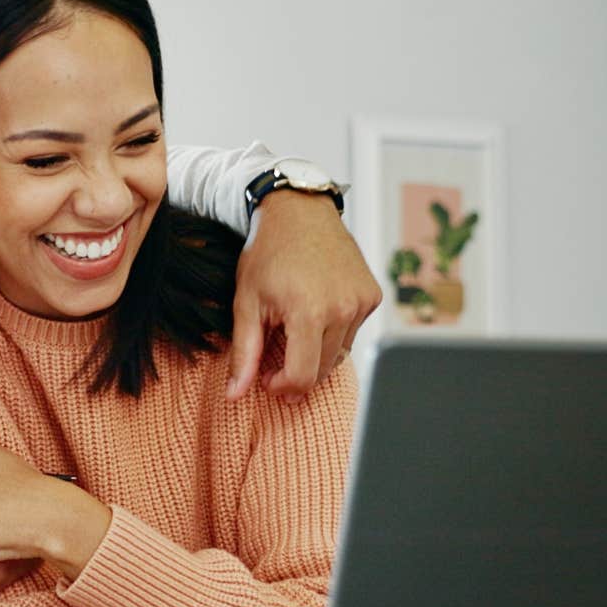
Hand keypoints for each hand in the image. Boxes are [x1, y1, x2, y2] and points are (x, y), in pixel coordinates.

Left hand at [227, 191, 382, 398]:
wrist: (298, 211)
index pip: (303, 377)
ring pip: (340, 353)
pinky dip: (334, 331)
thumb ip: (244, 353)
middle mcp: (343, 308)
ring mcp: (362, 301)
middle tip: (276, 357)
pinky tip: (316, 309)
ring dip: (316, 351)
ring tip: (294, 326)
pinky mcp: (372, 295)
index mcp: (309, 312)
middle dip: (297, 372)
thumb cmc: (267, 254)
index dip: (282, 387)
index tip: (267, 378)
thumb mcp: (246, 302)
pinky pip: (353, 331)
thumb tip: (234, 395)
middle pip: (323, 369)